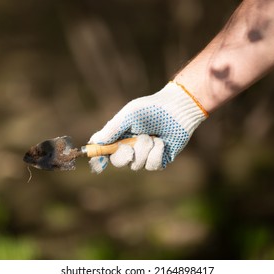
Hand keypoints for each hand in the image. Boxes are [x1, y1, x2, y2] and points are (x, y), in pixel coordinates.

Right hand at [88, 81, 207, 172]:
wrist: (177, 110)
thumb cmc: (151, 109)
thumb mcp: (128, 115)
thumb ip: (112, 129)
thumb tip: (95, 141)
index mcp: (120, 136)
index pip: (105, 151)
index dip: (99, 158)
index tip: (98, 163)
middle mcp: (131, 147)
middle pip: (118, 162)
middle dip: (124, 155)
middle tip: (129, 147)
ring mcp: (145, 155)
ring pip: (136, 165)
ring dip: (144, 150)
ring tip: (152, 136)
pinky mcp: (160, 160)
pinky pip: (152, 165)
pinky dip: (156, 153)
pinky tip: (162, 142)